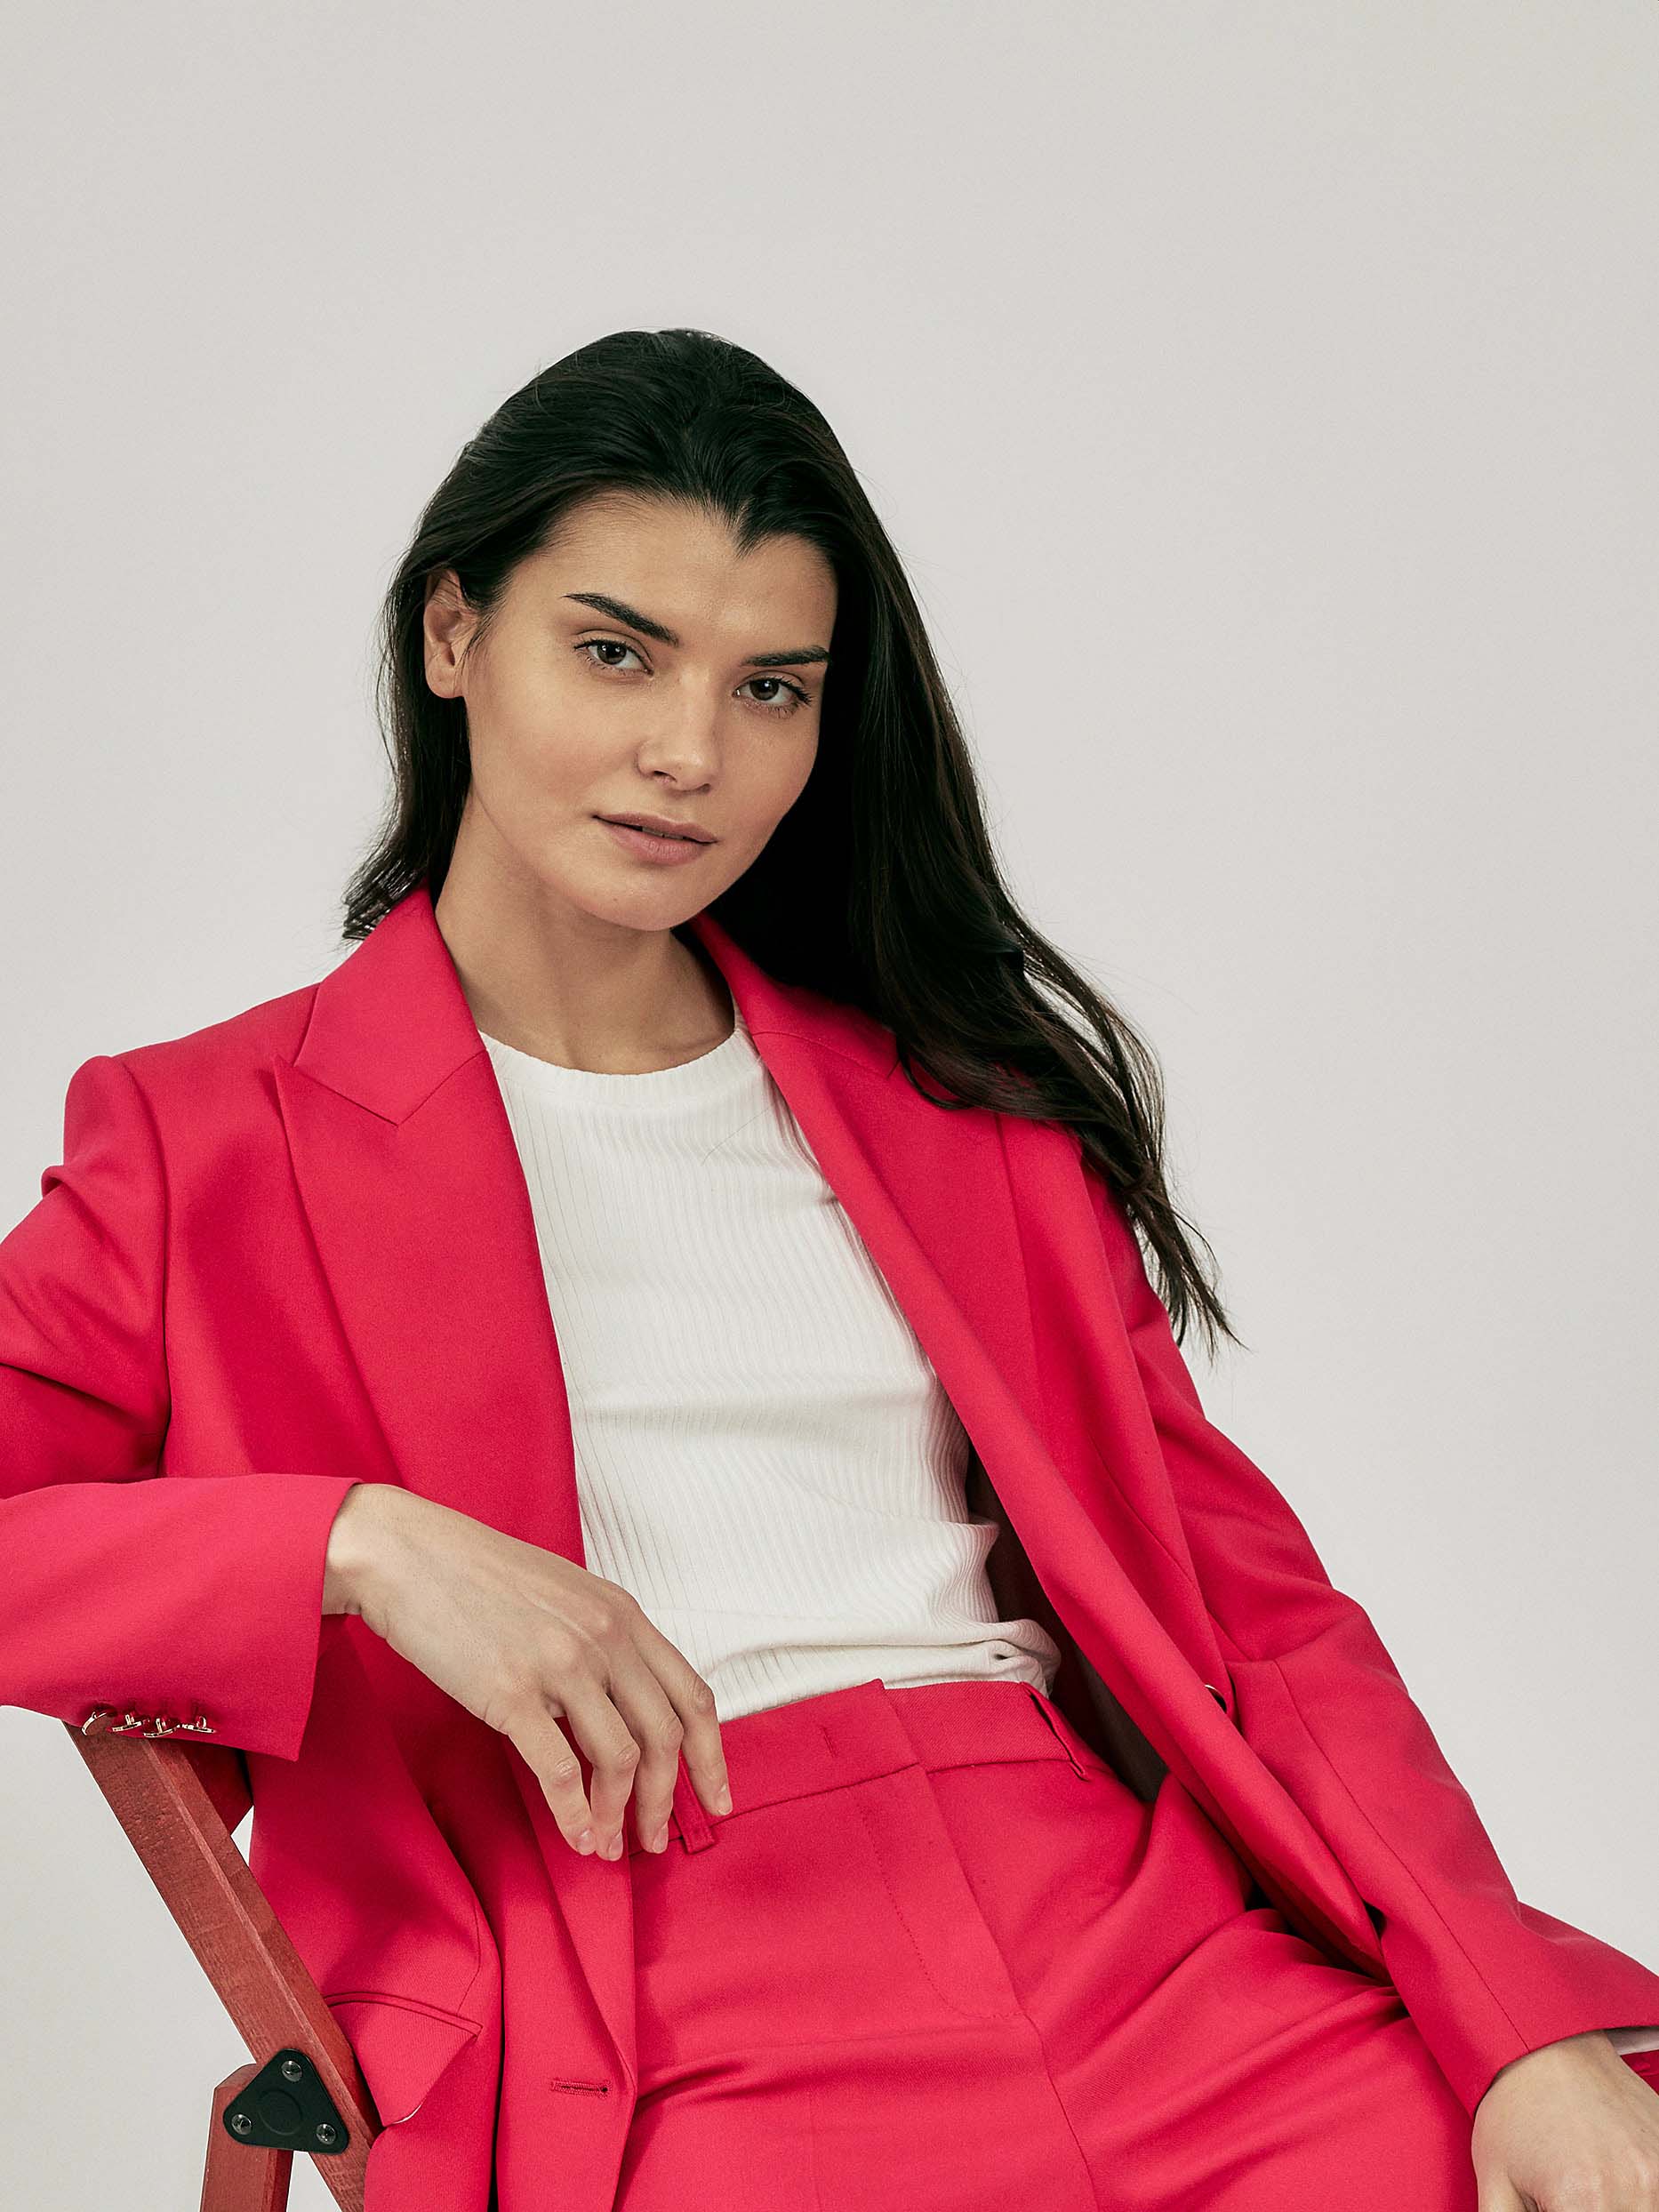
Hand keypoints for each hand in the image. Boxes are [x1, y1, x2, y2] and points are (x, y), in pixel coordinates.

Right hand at [323, 1481, 731, 1860]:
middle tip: (652, 1840)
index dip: (711, 1757)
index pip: (691, 1696)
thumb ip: (604, 1642)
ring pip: (620, 1758)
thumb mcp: (566, 1595)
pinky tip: (574, 1836)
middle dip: (665, 1799)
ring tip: (607, 1847)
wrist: (410, 1555)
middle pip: (664, 1736)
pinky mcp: (511, 1692)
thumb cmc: (480, 1577)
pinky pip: (559, 1769)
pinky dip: (574, 1813)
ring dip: (618, 1814)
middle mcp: (604, 1638)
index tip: (717, 1801)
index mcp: (623, 1614)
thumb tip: (624, 1709)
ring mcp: (560, 1664)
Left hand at [1472, 2028, 1658, 2208]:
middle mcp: (1631, 2189)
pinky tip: (1617, 2187)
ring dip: (1622, 2210)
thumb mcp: (1496, 2185)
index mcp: (1581, 2201)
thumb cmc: (1513, 2109)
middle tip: (1572, 2202)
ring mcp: (1658, 2170)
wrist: (1541, 2043)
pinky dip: (1644, 2198)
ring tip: (1590, 2195)